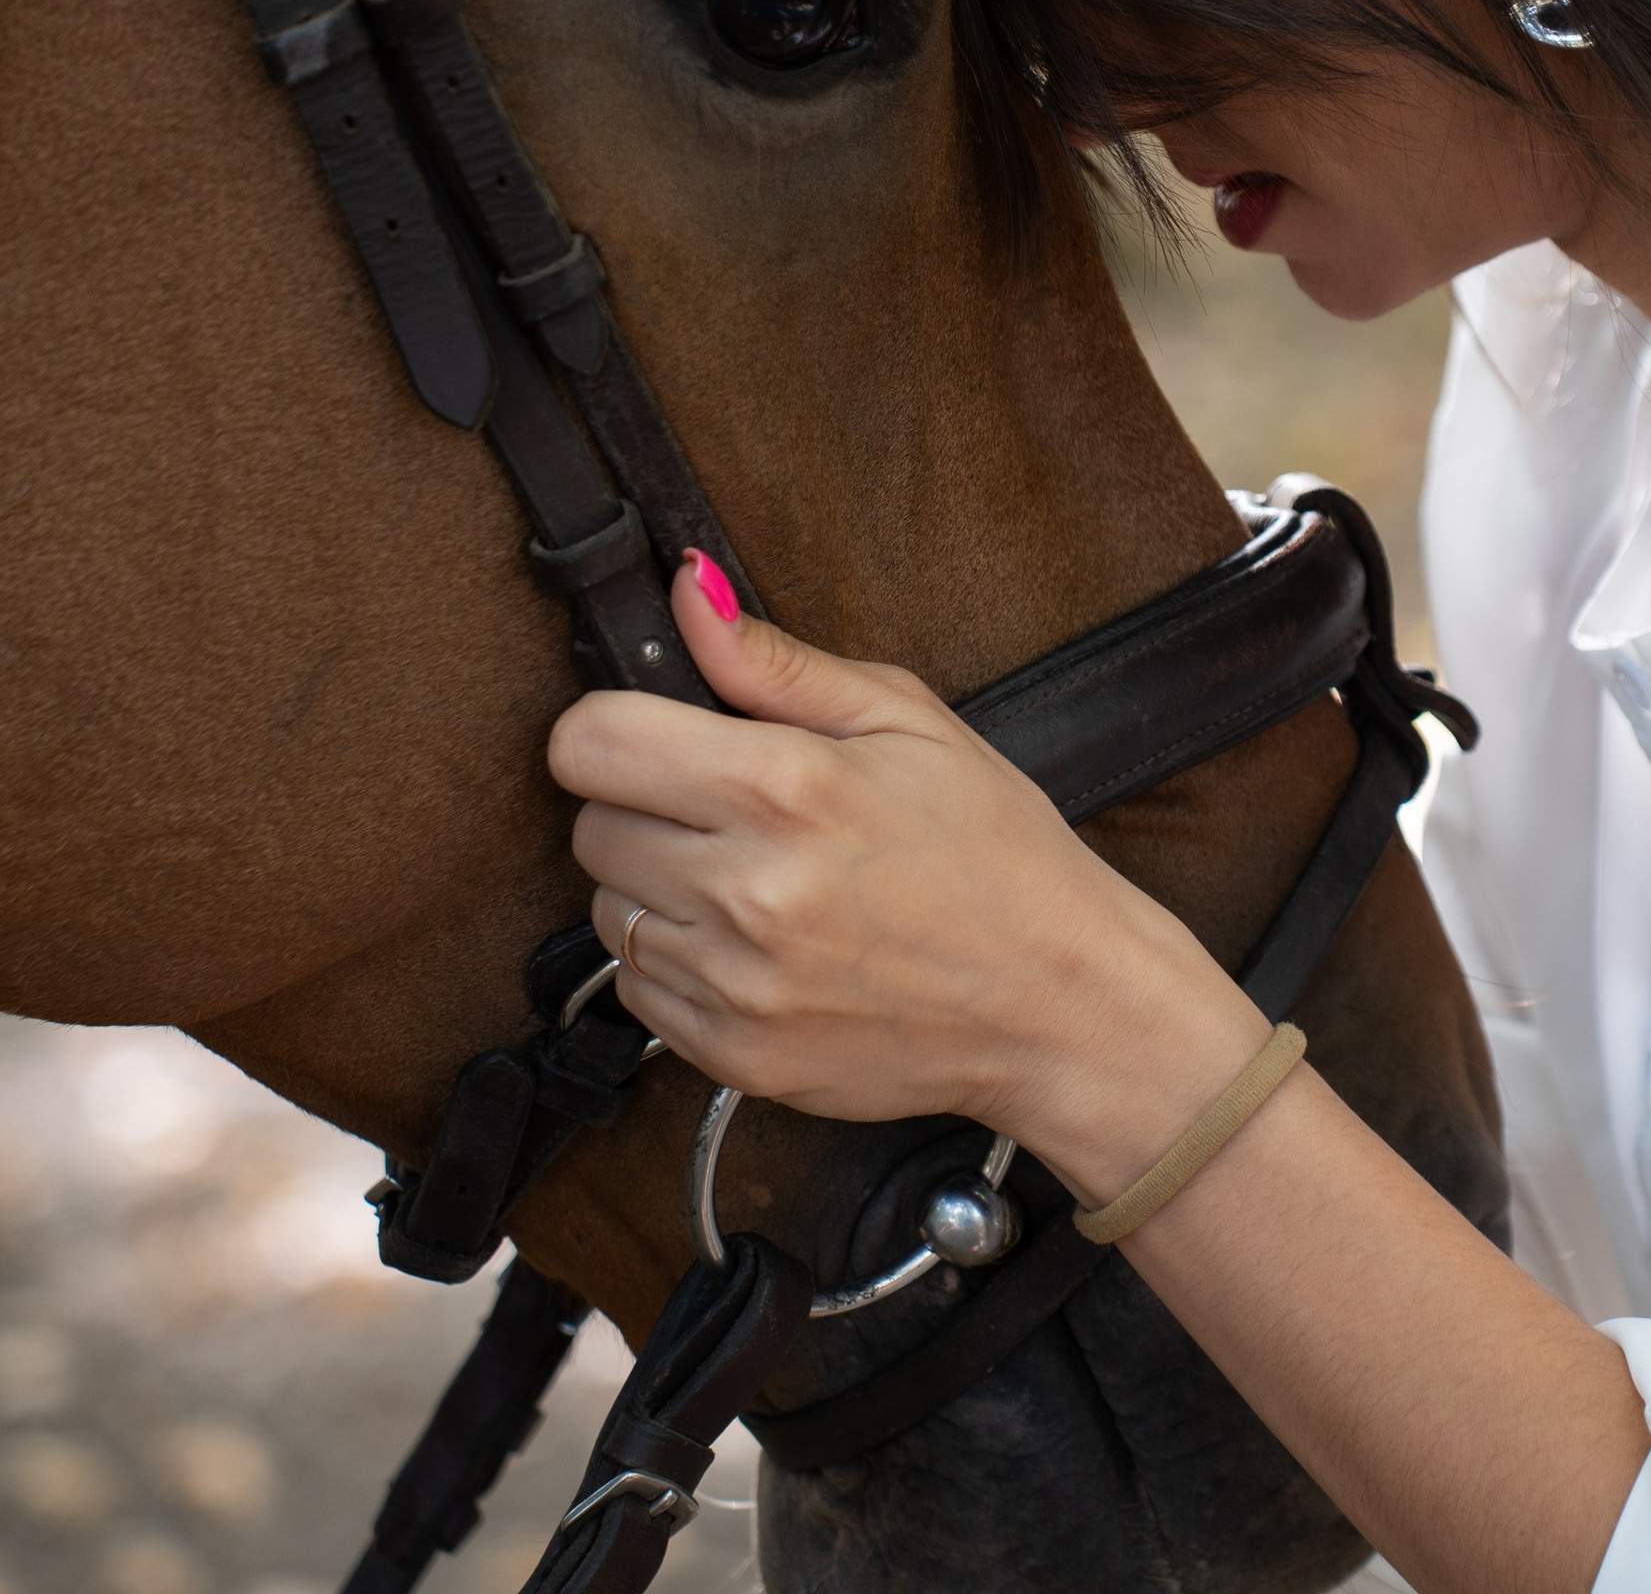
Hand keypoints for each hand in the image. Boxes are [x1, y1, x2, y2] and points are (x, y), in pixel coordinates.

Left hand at [547, 558, 1262, 1181]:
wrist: (1059, 1003)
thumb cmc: (998, 851)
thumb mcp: (910, 721)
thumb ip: (776, 661)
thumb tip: (688, 594)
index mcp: (786, 787)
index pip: (590, 743)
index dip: (617, 726)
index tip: (659, 734)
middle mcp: (746, 890)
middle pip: (590, 825)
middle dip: (649, 805)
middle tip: (738, 811)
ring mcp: (736, 983)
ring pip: (607, 911)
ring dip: (660, 888)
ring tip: (758, 880)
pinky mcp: (732, 1056)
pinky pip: (640, 987)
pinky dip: (681, 962)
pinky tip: (761, 944)